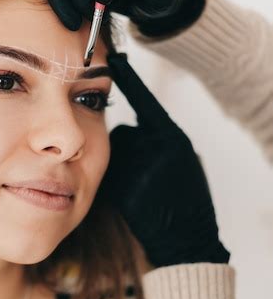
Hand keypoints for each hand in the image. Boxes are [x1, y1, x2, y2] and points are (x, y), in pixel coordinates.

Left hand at [98, 52, 229, 267]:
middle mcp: (157, 147)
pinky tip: (137, 198)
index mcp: (173, 137)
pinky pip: (112, 172)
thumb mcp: (181, 159)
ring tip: (144, 188)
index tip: (114, 60)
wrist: (186, 238)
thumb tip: (129, 126)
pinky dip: (119, 181)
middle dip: (130, 148)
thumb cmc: (183, 198)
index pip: (146, 101)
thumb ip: (156, 139)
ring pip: (117, 153)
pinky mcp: (126, 186)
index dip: (129, 80)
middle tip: (149, 174)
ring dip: (123, 164)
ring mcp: (140, 166)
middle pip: (126, 132)